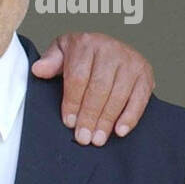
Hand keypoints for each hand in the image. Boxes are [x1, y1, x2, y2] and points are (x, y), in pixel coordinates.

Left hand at [31, 32, 153, 145]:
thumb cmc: (80, 54)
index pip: (78, 77)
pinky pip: (140, 98)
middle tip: (83, 138)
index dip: (73, 102)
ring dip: (107, 120)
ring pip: (119, 95)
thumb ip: (50, 62)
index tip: (69, 122)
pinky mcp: (145, 73)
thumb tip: (38, 70)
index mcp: (86, 44)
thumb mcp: (61, 51)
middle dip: (90, 116)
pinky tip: (120, 131)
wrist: (106, 46)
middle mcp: (111, 50)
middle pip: (99, 88)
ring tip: (98, 139)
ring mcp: (131, 61)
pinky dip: (130, 116)